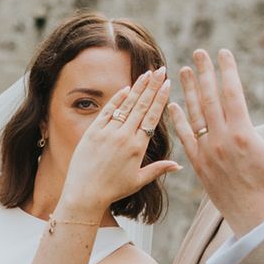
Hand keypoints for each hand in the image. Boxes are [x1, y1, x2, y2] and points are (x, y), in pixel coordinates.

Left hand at [59, 67, 178, 215]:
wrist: (84, 194)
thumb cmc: (113, 190)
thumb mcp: (138, 180)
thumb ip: (158, 169)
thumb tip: (178, 165)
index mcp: (137, 147)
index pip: (152, 117)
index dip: (160, 98)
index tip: (167, 84)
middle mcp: (124, 136)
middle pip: (141, 106)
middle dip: (153, 86)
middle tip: (161, 70)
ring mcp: (107, 132)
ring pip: (126, 105)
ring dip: (137, 88)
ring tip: (147, 73)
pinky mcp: (93, 132)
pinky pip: (108, 111)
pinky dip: (117, 99)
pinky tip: (126, 88)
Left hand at [169, 49, 263, 235]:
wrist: (256, 219)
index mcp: (243, 134)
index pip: (232, 93)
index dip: (227, 71)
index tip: (223, 53)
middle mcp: (222, 140)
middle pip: (210, 99)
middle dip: (203, 73)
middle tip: (198, 53)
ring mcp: (207, 152)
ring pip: (194, 115)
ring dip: (188, 91)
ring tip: (182, 71)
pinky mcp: (198, 165)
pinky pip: (185, 138)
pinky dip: (178, 120)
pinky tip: (173, 105)